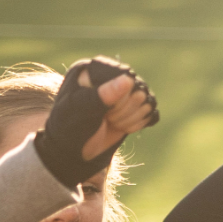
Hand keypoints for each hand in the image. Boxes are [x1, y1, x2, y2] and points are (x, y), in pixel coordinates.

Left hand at [38, 57, 160, 186]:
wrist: (74, 152)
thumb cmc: (70, 129)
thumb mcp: (81, 112)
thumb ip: (103, 95)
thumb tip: (128, 79)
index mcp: (93, 70)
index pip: (124, 76)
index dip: (118, 97)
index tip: (100, 109)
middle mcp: (111, 75)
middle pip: (139, 88)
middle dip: (123, 110)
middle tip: (105, 117)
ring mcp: (124, 90)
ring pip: (148, 100)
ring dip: (130, 118)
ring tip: (111, 122)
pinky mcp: (134, 105)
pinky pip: (152, 111)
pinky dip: (139, 123)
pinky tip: (122, 126)